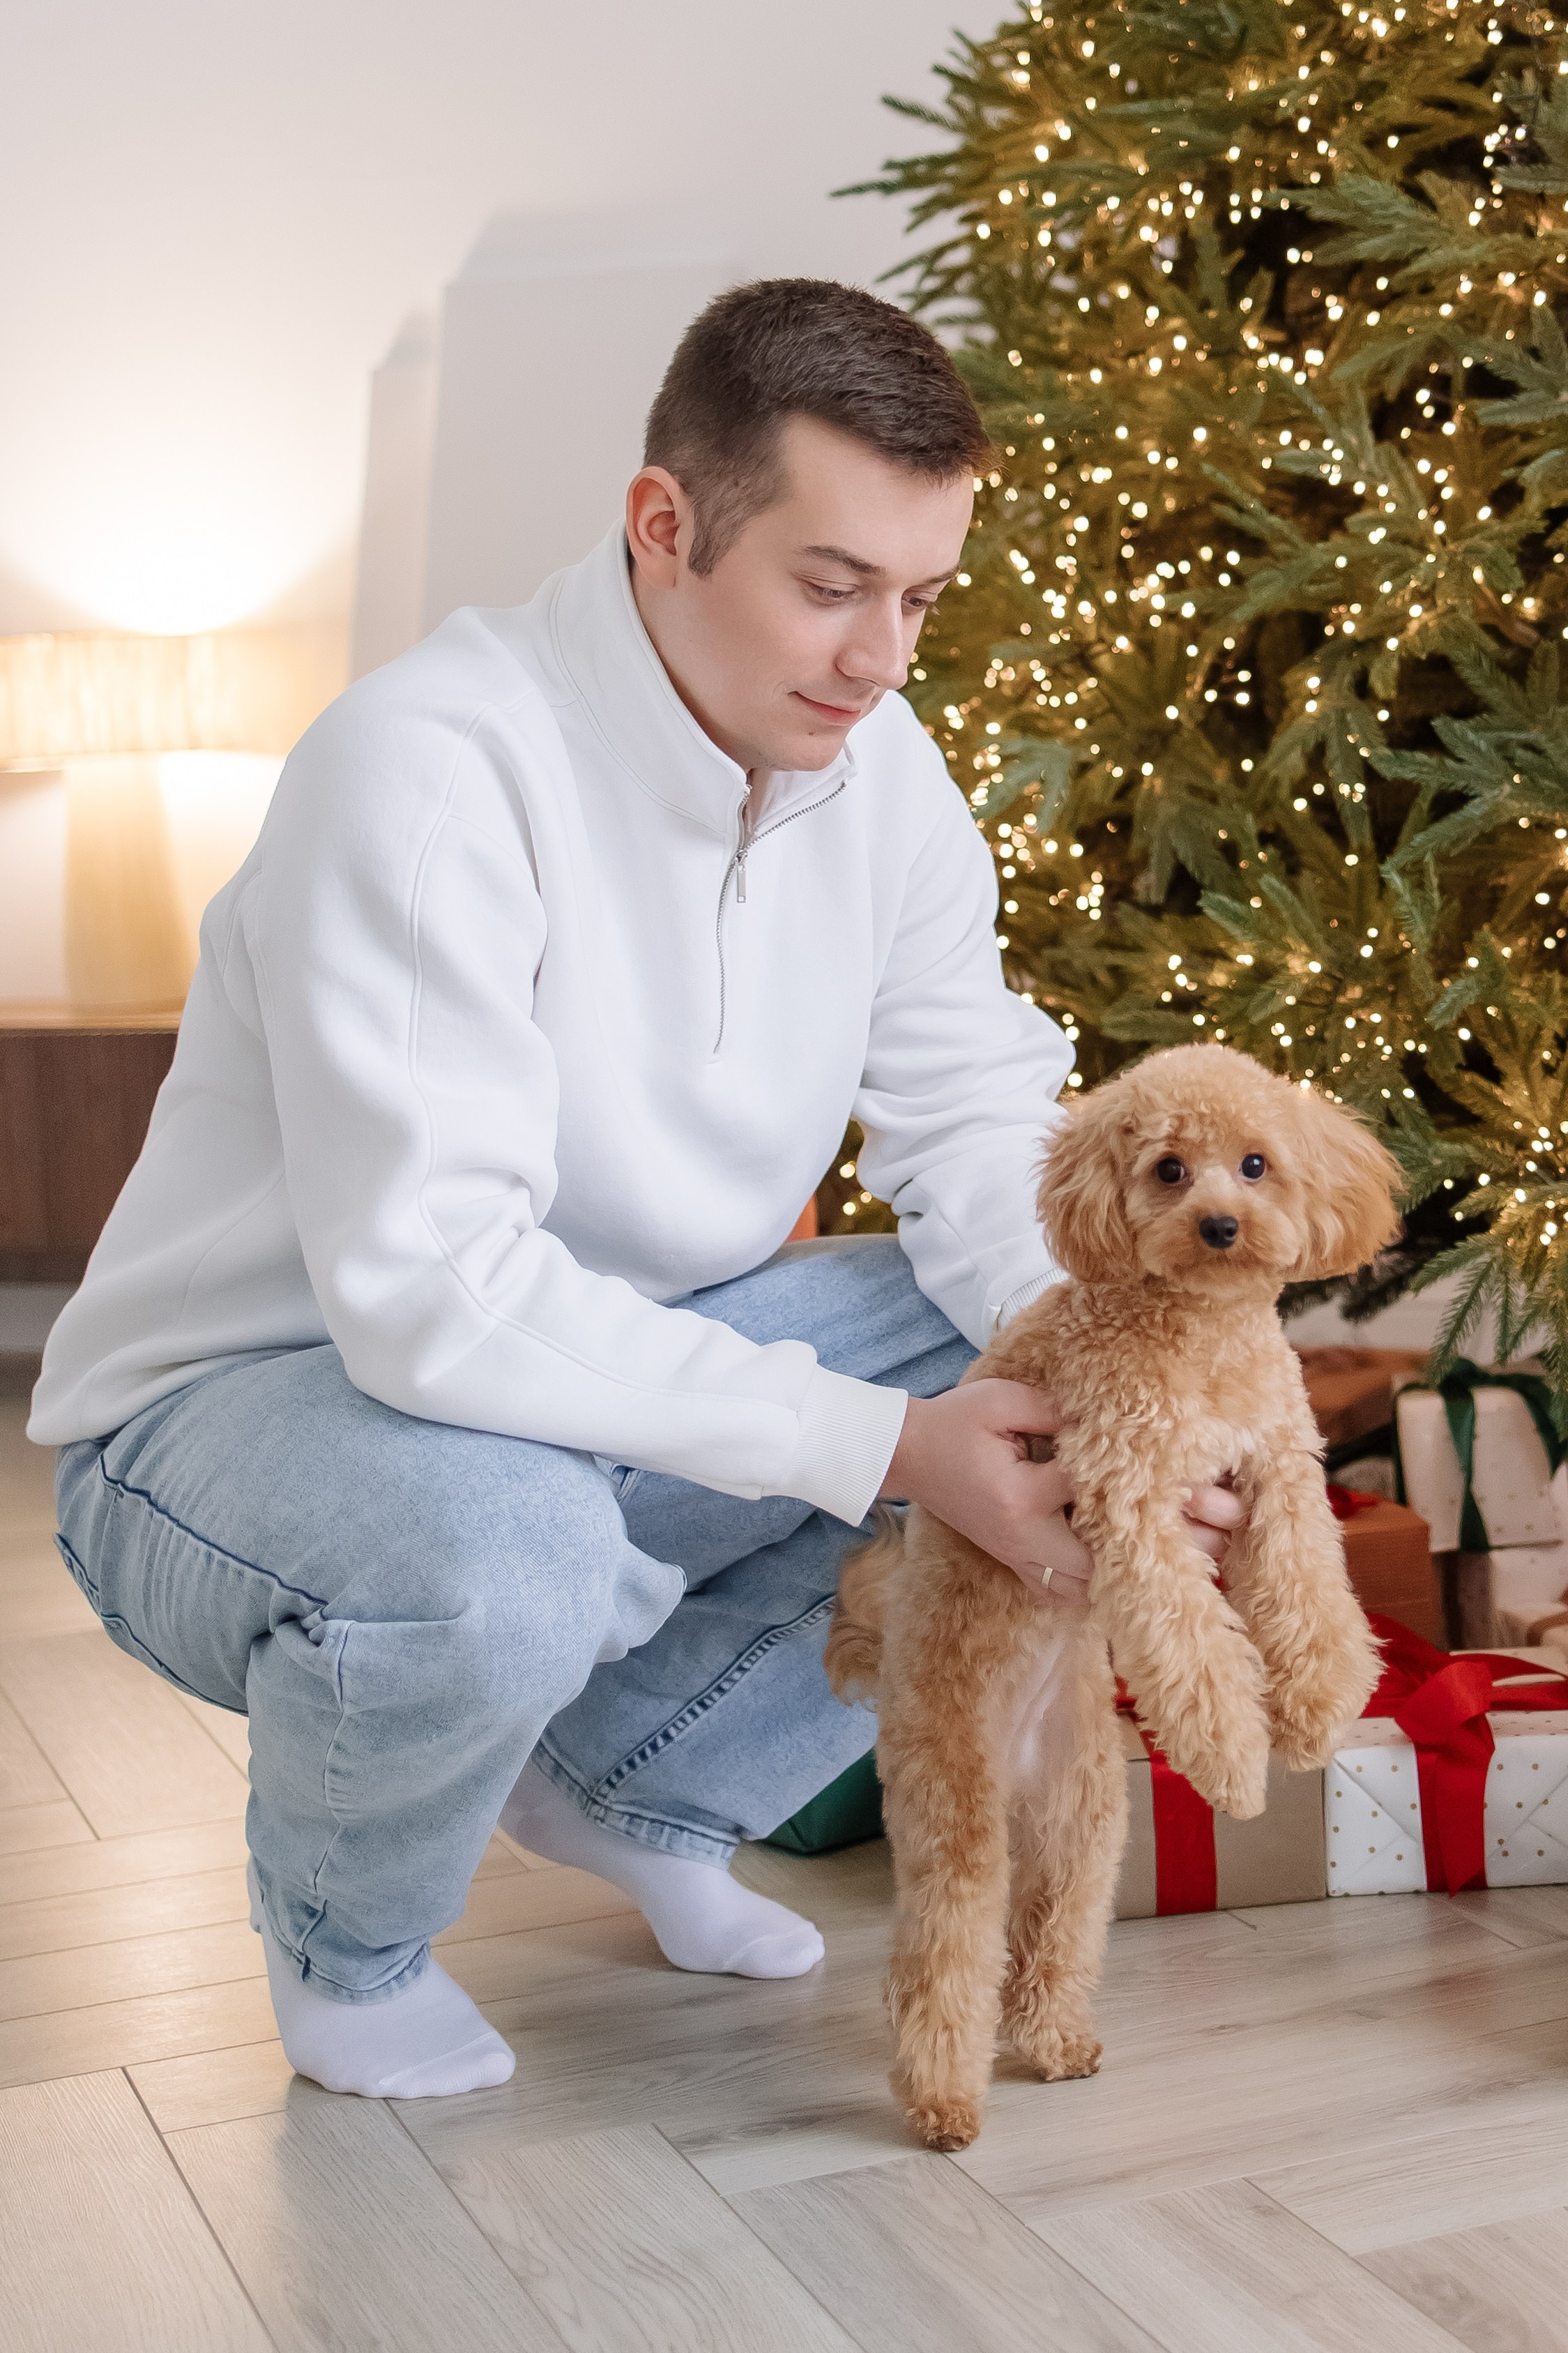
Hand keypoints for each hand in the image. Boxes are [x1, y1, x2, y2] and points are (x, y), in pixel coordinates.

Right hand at [880, 1388, 1249, 1609]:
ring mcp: (1023, 1560)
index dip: (1158, 1488)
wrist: (909, 1458)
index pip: (1097, 1495)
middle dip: (1171, 1545)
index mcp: (1018, 1499)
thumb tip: (1118, 1420)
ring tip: (1211, 1556)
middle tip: (1229, 1526)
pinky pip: (1077, 1592)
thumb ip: (1057, 1409)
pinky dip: (1116, 1588)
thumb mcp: (1001, 1399)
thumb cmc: (956, 1422)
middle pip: (1109, 1557)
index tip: (1216, 1484)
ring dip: (1150, 1575)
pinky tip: (1155, 1581)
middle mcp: (1025, 1541)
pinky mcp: (1023, 1567)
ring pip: (1096, 1587)